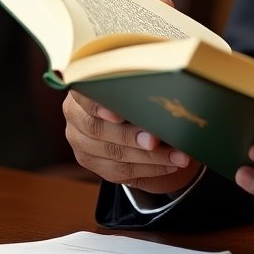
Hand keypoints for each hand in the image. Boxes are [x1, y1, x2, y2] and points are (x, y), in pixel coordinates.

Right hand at [63, 90, 201, 193]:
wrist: (125, 111)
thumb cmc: (132, 89)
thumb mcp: (132, 80)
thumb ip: (138, 82)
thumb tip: (165, 83)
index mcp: (81, 92)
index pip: (84, 97)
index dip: (99, 106)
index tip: (119, 115)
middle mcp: (76, 118)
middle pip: (98, 131)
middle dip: (131, 137)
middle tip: (157, 140)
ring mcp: (81, 144)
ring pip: (113, 155)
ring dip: (150, 158)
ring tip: (177, 156)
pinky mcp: (93, 164)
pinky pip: (120, 172)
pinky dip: (149, 169)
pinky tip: (170, 165)